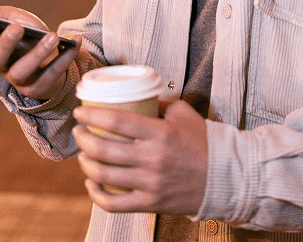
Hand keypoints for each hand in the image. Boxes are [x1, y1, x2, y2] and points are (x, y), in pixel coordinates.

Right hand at [0, 1, 80, 100]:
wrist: (55, 62)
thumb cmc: (31, 37)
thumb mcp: (17, 20)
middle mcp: (3, 65)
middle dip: (5, 43)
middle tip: (17, 27)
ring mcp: (20, 79)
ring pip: (24, 70)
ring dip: (39, 52)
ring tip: (54, 36)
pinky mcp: (40, 88)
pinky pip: (52, 74)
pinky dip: (66, 57)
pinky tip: (75, 41)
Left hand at [72, 100, 207, 215]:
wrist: (224, 177)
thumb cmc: (203, 142)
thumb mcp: (183, 113)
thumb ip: (158, 105)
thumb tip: (137, 99)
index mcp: (160, 133)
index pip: (116, 122)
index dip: (92, 116)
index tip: (79, 112)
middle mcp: (152, 159)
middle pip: (104, 149)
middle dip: (83, 139)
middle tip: (78, 132)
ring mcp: (150, 184)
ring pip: (104, 176)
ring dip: (85, 164)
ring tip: (82, 155)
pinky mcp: (150, 204)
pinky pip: (114, 204)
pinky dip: (96, 194)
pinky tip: (91, 183)